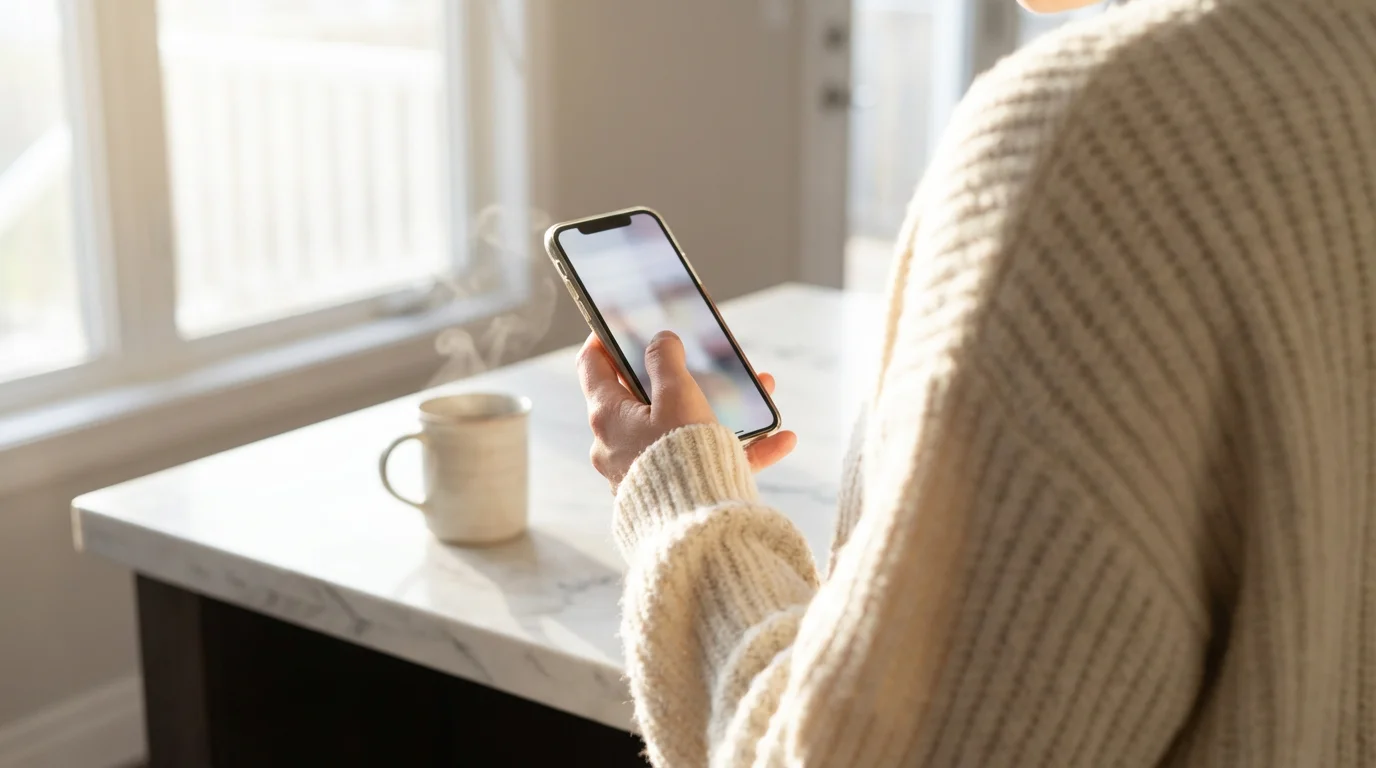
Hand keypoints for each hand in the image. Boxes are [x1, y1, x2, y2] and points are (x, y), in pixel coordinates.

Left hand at [577, 331, 797, 489]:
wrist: (695, 530)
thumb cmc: (680, 457)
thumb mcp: (677, 396)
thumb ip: (667, 361)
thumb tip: (660, 341)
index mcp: (608, 416)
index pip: (593, 366)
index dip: (604, 339)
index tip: (620, 325)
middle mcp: (618, 445)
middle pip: (647, 397)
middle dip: (686, 376)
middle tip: (707, 360)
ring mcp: (645, 470)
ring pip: (684, 429)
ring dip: (723, 410)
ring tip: (760, 397)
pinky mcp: (673, 493)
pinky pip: (708, 463)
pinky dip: (742, 451)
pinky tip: (781, 441)